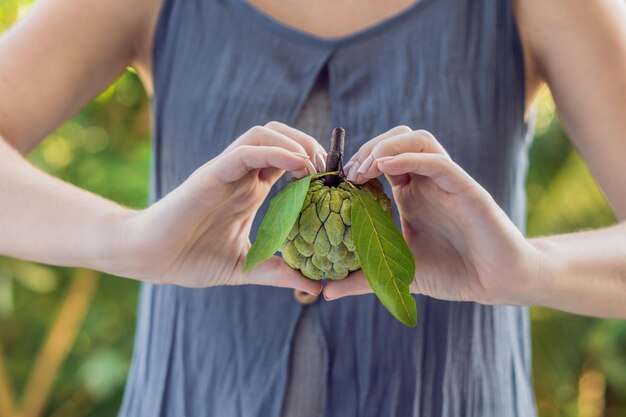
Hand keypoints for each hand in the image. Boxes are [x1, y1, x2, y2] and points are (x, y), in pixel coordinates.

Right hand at [112, 122, 324, 293]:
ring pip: (264, 134)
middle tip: (329, 171)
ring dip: (295, 143)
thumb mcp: (247, 266)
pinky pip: (247, 151)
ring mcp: (227, 171)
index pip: (288, 159)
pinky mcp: (212, 174)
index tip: (335, 184)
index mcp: (251, 189)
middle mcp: (242, 174)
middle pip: (280, 136)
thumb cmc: (191, 259)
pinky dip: (275, 152)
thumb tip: (315, 285)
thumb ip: (279, 272)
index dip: (314, 163)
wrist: (151, 258)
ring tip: (315, 167)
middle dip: (310, 145)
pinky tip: (298, 167)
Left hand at [324, 126, 544, 304]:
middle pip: (398, 138)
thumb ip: (362, 278)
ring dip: (387, 145)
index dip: (358, 161)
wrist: (495, 283)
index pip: (383, 158)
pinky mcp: (466, 189)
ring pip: (418, 139)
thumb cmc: (452, 273)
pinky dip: (410, 156)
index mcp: (412, 193)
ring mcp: (447, 181)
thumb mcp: (397, 273)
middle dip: (369, 147)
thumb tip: (325, 291)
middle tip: (349, 173)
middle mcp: (428, 181)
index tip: (337, 180)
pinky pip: (437, 161)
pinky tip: (386, 166)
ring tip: (364, 168)